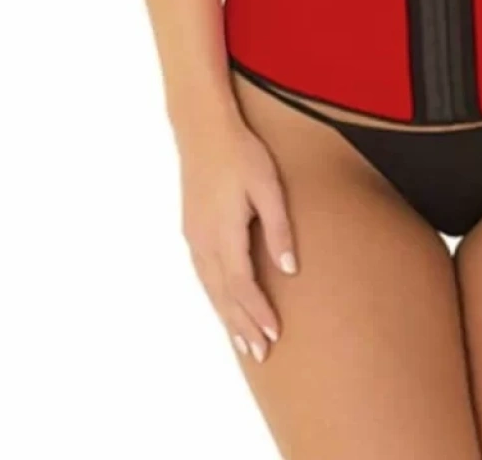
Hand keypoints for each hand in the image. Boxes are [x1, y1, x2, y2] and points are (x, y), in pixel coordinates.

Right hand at [177, 115, 298, 362]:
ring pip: (210, 288)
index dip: (257, 313)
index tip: (274, 335)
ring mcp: (193, 236)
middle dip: (242, 326)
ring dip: (227, 316)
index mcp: (224, 233)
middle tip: (261, 354)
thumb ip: (278, 228)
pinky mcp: (191, 229)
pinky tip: (224, 303)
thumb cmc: (241, 153)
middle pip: (223, 295)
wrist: (202, 129)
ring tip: (243, 342)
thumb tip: (290, 269)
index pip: (241, 286)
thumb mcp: (268, 186)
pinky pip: (203, 274)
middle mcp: (204, 241)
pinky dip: (216, 296)